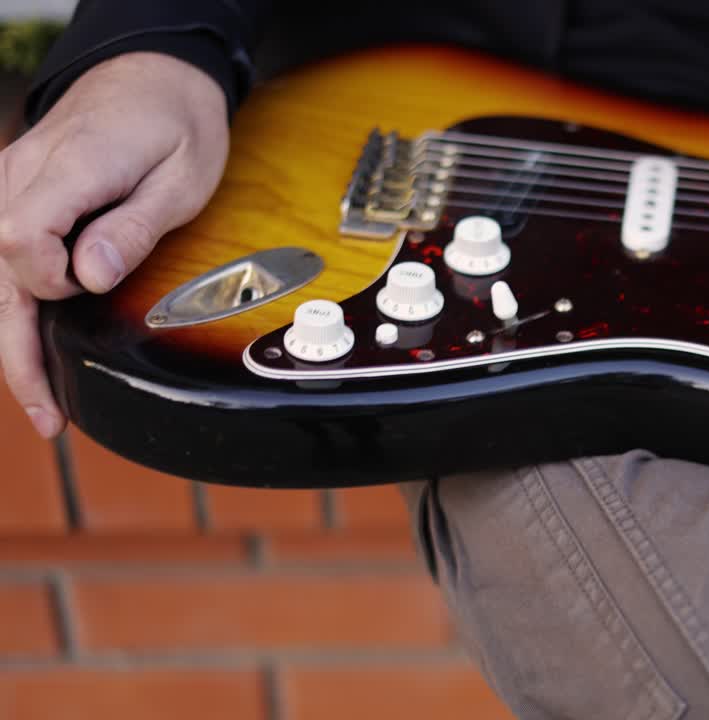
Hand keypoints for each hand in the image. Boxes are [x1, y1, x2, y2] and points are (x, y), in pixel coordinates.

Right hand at [0, 52, 228, 437]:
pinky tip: (34, 350)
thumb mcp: (181, 177)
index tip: (86, 291)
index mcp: (65, 171)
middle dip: (15, 350)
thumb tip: (86, 279)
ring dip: (11, 339)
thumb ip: (133, 227)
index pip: (21, 240)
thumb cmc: (177, 124)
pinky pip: (5, 257)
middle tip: (47, 417)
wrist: (155, 74)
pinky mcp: (19, 194)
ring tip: (40, 403)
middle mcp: (22, 176)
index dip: (47, 281)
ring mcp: (13, 184)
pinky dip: (16, 307)